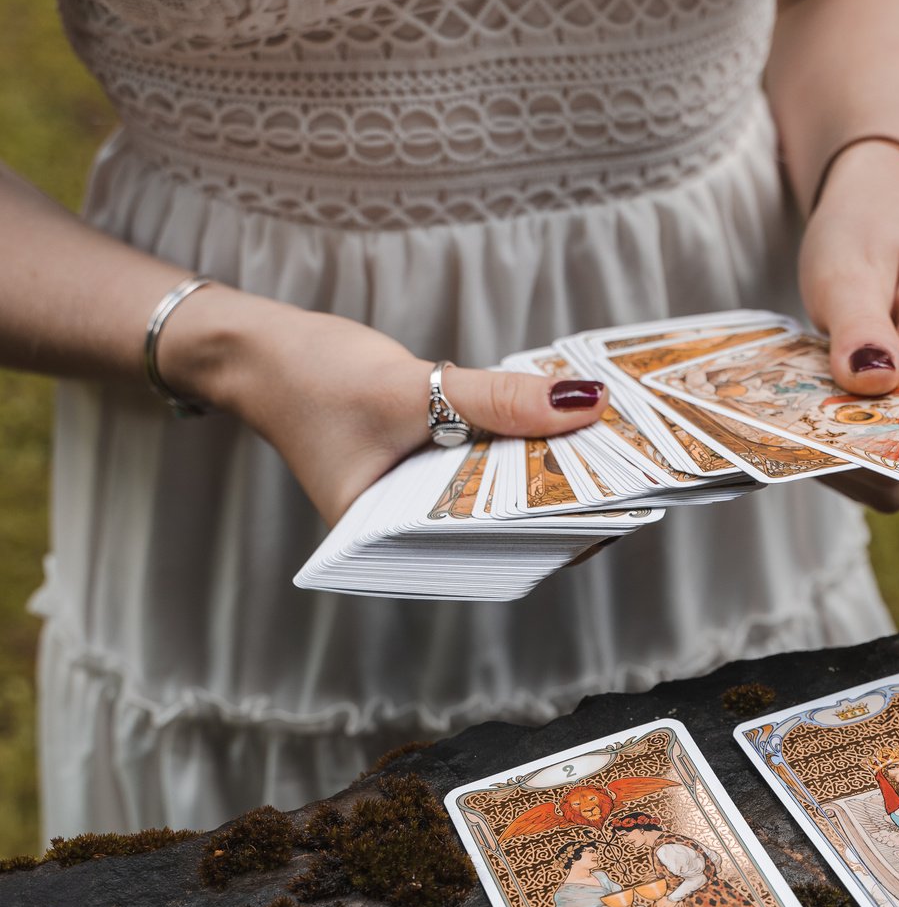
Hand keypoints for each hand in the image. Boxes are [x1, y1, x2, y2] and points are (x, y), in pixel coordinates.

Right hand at [158, 287, 607, 525]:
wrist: (257, 350)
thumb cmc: (313, 377)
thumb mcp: (412, 386)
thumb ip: (497, 398)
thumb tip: (584, 402)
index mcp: (393, 549)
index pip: (494, 556)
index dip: (556, 536)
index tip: (618, 511)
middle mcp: (411, 538)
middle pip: (506, 529)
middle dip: (564, 502)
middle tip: (633, 476)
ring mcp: (422, 505)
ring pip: (502, 496)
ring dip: (550, 471)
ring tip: (614, 451)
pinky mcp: (432, 469)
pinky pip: (490, 464)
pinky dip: (523, 446)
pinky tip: (569, 427)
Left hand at [799, 141, 898, 513]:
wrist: (879, 218)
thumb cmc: (867, 232)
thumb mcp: (850, 271)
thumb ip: (860, 328)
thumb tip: (870, 383)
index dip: (862, 442)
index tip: (804, 430)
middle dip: (847, 454)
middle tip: (790, 424)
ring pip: (892, 472)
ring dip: (839, 452)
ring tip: (799, 415)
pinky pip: (882, 458)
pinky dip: (842, 447)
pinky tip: (810, 420)